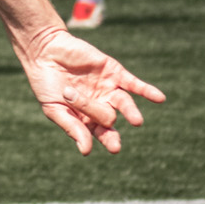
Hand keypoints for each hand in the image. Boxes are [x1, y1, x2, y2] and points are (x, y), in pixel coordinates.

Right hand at [12, 24, 164, 156]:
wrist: (45, 51)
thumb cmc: (46, 83)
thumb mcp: (55, 109)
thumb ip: (72, 128)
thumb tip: (87, 152)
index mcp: (86, 118)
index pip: (102, 133)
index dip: (110, 140)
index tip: (115, 147)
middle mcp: (100, 105)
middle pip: (110, 118)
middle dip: (101, 116)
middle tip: (87, 107)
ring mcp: (108, 88)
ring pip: (125, 103)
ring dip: (132, 112)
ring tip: (137, 121)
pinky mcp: (114, 72)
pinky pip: (134, 84)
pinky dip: (147, 91)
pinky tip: (159, 98)